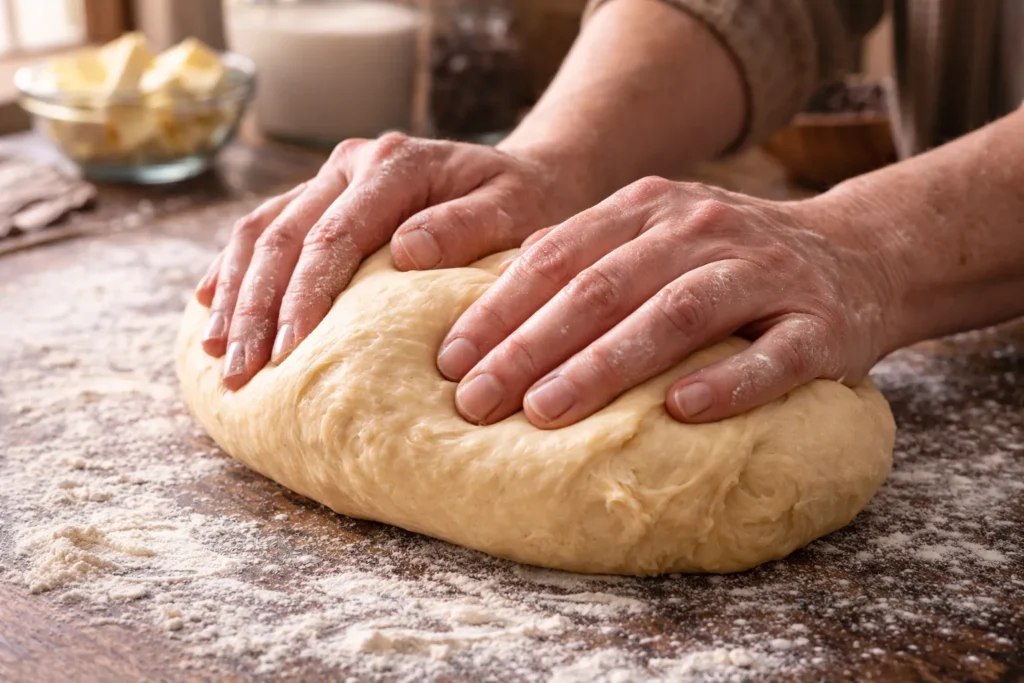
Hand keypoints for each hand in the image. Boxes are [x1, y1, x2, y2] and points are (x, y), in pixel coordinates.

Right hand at [194, 133, 591, 389]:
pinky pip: (264, 229)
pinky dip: (234, 269)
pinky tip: (210, 305)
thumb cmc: (523, 205)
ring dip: (234, 294)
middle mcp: (351, 163)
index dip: (303, 297)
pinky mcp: (322, 196)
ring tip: (216, 354)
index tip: (287, 355)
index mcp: (394, 165)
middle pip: (283, 236)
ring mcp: (331, 176)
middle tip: (240, 372)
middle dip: (256, 308)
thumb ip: (464, 228)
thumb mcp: (513, 213)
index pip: (333, 236)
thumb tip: (404, 252)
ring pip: (261, 231)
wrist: (522, 178)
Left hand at [437, 176, 899, 426]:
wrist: (858, 252)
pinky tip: (680, 412)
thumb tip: (492, 307)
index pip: (558, 255)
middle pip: (603, 286)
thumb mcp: (656, 237)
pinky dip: (727, 382)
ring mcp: (764, 274)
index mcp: (649, 209)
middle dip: (529, 345)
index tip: (449, 359)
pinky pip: (774, 356)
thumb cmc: (730, 262)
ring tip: (546, 411)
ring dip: (605, 365)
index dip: (498, 307)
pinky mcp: (821, 325)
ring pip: (676, 314)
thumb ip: (588, 259)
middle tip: (475, 400)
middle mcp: (702, 230)